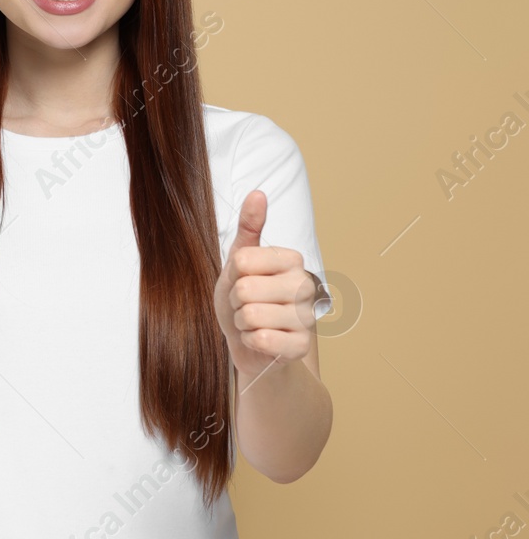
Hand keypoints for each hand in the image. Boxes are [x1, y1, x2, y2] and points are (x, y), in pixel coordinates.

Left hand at [212, 189, 318, 380]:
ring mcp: (307, 317)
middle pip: (246, 289)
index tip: (242, 281)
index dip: (233, 276)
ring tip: (251, 321)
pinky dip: (250, 341)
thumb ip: (249, 227)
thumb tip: (258, 193)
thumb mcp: (239, 260)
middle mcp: (305, 285)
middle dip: (235, 301)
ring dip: (241, 322)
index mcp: (292, 260)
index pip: (243, 260)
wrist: (246, 339)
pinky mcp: (301, 345)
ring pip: (252, 315)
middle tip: (245, 304)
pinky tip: (258, 339)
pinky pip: (263, 339)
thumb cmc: (243, 297)